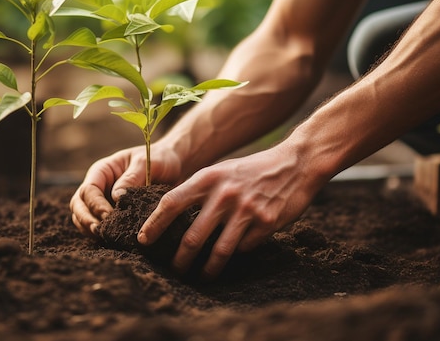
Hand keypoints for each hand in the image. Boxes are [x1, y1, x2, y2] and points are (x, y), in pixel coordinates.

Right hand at [70, 144, 181, 236]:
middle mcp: (99, 186)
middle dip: (85, 220)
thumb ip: (132, 177)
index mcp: (103, 171)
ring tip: (105, 239)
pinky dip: (102, 235)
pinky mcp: (114, 215)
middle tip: (100, 232)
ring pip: (84, 218)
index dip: (95, 205)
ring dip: (90, 229)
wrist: (174, 166)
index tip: (108, 216)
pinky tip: (115, 241)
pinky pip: (101, 227)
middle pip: (79, 205)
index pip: (88, 190)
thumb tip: (116, 198)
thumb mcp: (147, 163)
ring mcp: (104, 201)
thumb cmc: (160, 159)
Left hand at [137, 146, 320, 279]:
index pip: (171, 203)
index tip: (143, 240)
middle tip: (173, 269)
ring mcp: (245, 210)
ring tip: (202, 276)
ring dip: (207, 269)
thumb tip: (175, 217)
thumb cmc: (253, 169)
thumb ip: (201, 190)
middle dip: (179, 259)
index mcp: (208, 177)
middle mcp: (224, 194)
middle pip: (192, 236)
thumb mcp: (223, 170)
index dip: (154, 224)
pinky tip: (238, 251)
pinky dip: (238, 252)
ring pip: (218, 251)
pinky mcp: (266, 224)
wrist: (296, 163)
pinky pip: (244, 247)